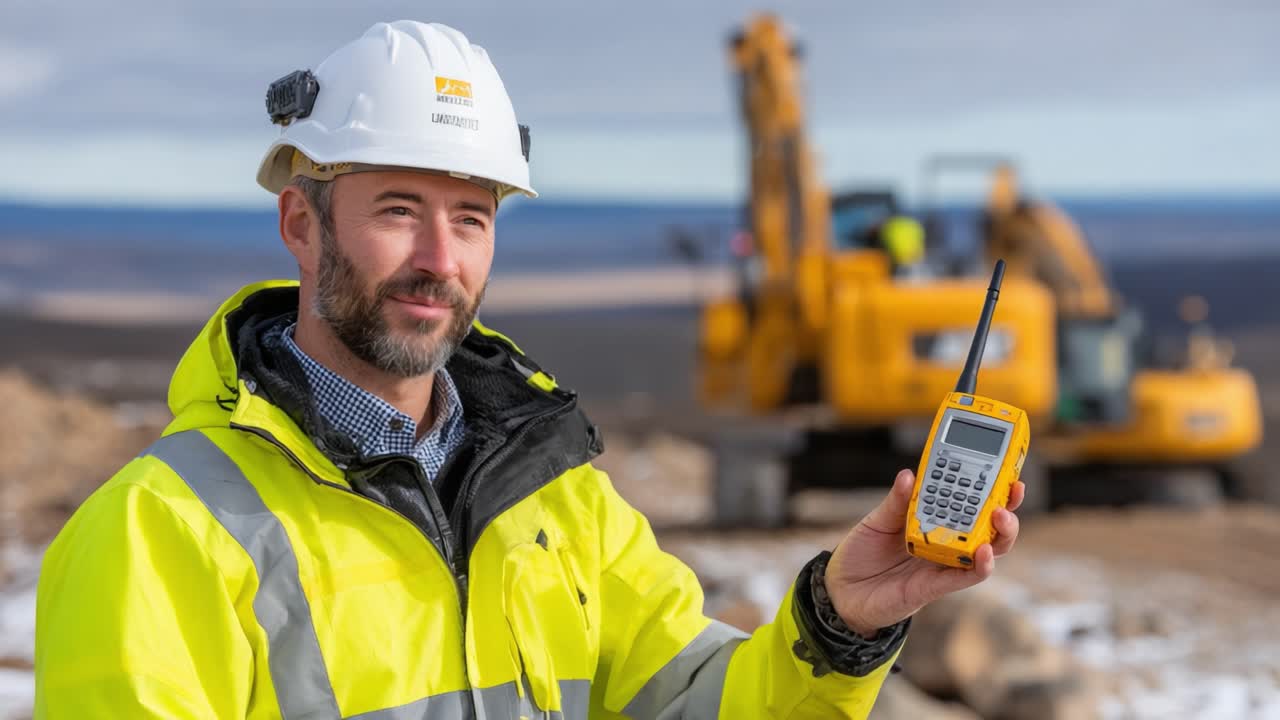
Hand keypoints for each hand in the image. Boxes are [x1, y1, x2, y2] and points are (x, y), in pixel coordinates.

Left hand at [824, 469, 1023, 636]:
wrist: (841, 590)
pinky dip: (979, 565)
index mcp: (934, 521)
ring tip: (1001, 517)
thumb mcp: (876, 521)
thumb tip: (911, 474)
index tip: (1005, 467)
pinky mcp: (935, 587)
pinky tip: (984, 552)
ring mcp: (943, 564)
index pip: (970, 502)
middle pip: (988, 526)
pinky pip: (965, 576)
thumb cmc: (861, 553)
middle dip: (1006, 507)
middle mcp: (945, 542)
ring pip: (987, 551)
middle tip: (1012, 489)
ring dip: (1000, 535)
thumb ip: (896, 502)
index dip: (991, 488)